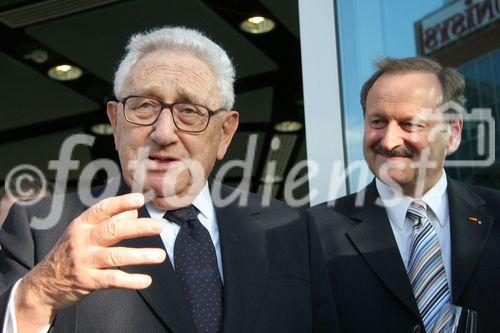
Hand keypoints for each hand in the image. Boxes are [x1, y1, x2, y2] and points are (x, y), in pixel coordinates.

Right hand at [14, 193, 165, 331]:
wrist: (43, 284)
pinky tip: (146, 281)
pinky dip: (131, 281)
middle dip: (138, 227)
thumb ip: (108, 221)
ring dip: (141, 255)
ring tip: (161, 255)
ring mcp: (84, 261)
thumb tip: (134, 211)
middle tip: (159, 226)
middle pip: (113, 230)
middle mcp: (82, 240)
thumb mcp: (83, 233)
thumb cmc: (71, 252)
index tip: (140, 199)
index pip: (103, 209)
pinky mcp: (87, 280)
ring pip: (116, 256)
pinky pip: (112, 279)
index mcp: (82, 224)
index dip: (122, 203)